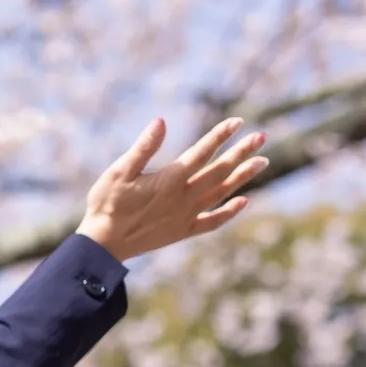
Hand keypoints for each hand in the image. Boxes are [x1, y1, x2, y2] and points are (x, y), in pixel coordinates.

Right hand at [75, 118, 268, 262]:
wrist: (103, 245)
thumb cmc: (106, 204)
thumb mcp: (118, 172)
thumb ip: (143, 148)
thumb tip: (161, 122)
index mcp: (168, 180)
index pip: (201, 152)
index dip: (220, 136)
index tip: (237, 121)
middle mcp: (183, 197)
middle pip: (218, 171)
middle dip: (241, 153)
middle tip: (261, 137)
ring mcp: (185, 216)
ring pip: (221, 193)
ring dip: (242, 177)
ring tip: (262, 162)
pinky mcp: (182, 231)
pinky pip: (212, 222)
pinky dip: (229, 212)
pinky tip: (243, 201)